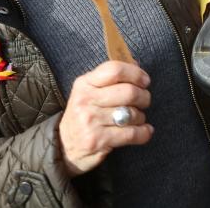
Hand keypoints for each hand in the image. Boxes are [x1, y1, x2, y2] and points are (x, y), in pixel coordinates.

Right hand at [58, 61, 152, 176]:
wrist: (64, 145)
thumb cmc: (83, 114)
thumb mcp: (89, 91)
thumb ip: (110, 77)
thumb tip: (136, 64)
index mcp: (85, 83)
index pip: (114, 70)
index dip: (135, 73)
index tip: (145, 81)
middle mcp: (86, 100)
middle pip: (128, 92)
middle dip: (144, 96)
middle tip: (144, 101)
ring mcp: (91, 121)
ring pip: (131, 113)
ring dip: (140, 116)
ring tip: (137, 118)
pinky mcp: (98, 140)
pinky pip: (131, 133)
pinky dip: (144, 132)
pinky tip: (145, 131)